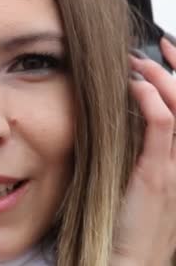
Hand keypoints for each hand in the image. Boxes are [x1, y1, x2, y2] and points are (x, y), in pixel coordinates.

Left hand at [112, 37, 175, 264]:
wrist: (132, 260)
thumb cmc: (131, 223)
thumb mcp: (143, 179)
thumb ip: (142, 148)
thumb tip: (125, 113)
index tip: (166, 51)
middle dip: (175, 68)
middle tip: (153, 50)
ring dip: (160, 79)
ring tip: (138, 64)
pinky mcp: (157, 175)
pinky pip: (163, 128)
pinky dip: (152, 102)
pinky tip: (136, 87)